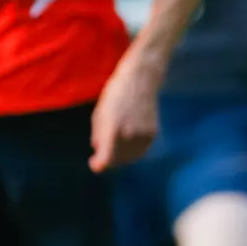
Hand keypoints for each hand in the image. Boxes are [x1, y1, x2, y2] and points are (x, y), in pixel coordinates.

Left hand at [91, 51, 161, 170]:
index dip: (98, 165)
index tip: (94, 163)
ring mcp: (143, 135)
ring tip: (116, 144)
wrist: (141, 81)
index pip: (106, 159)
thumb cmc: (115, 95)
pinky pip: (140, 151)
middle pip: (117, 160)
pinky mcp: (153, 134)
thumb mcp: (99, 114)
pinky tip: (127, 141)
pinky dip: (132, 150)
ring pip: (129, 158)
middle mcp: (129, 135)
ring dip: (121, 156)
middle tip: (102, 152)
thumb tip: (100, 152)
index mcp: (113, 129)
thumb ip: (98, 136)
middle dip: (108, 158)